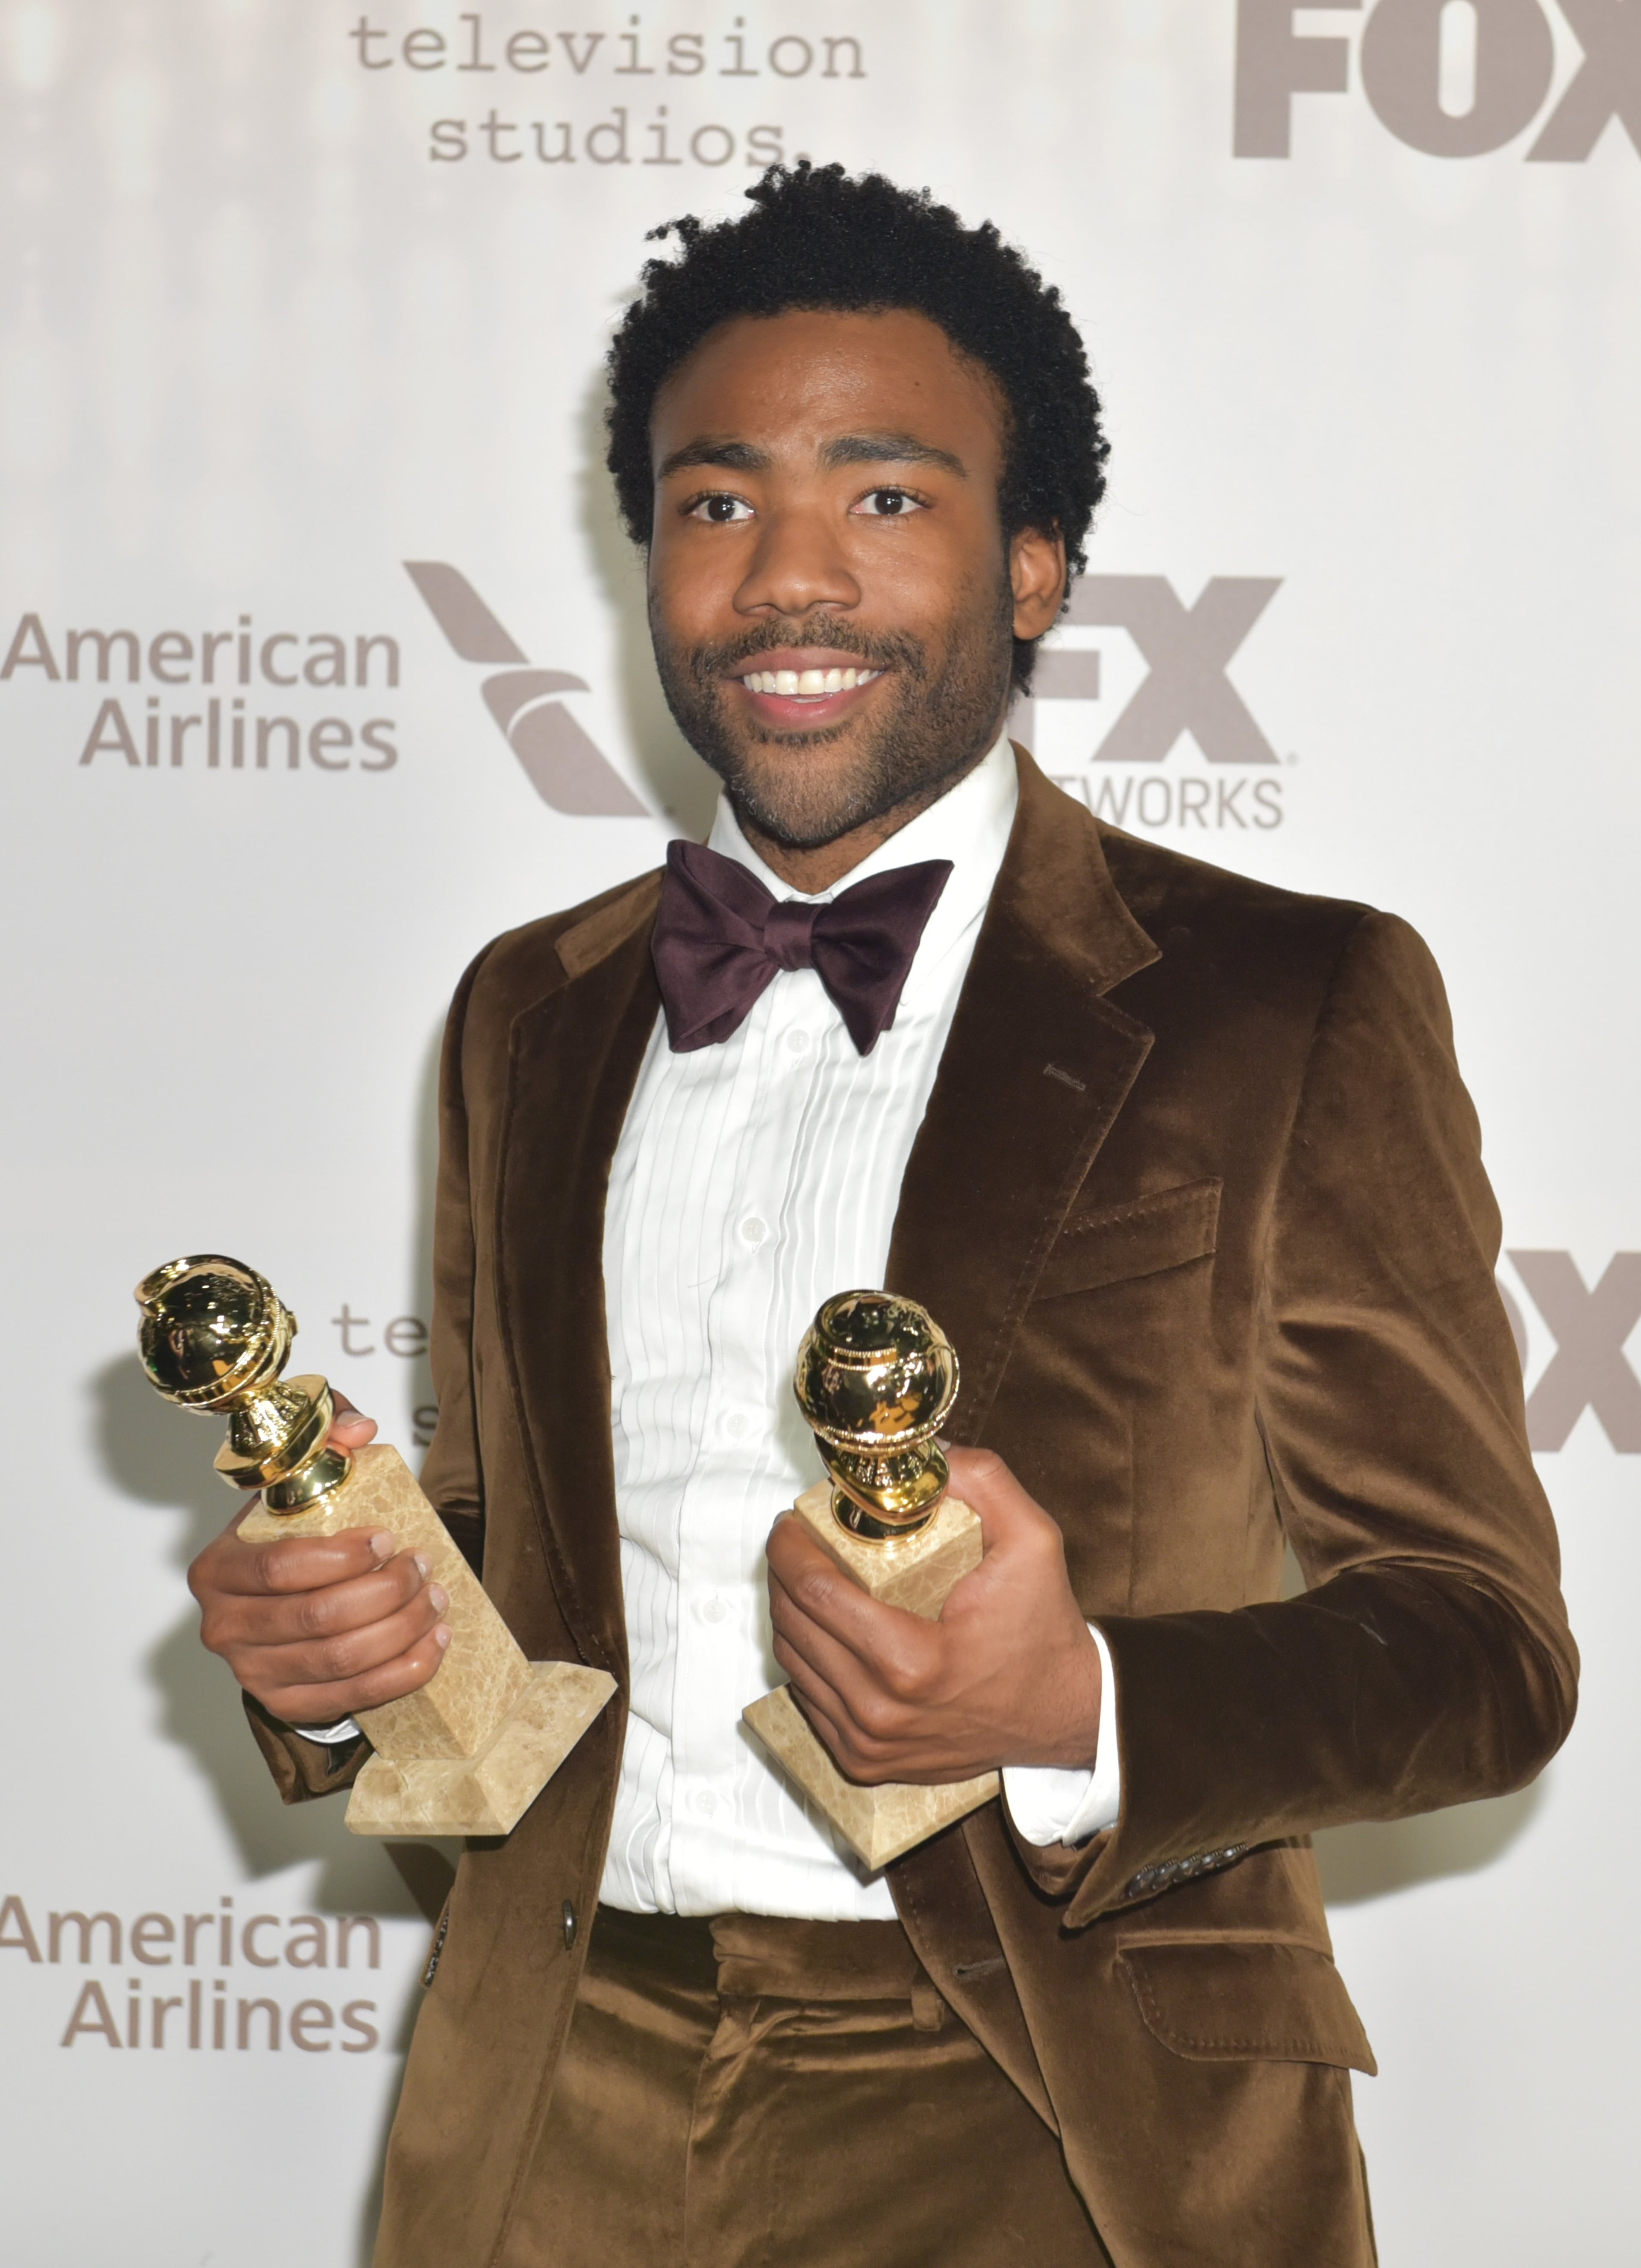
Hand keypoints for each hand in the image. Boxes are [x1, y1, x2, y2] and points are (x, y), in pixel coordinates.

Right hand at [187, 1394, 449, 1727]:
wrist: (277, 1602)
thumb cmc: (289, 1539)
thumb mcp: (297, 1482)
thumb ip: (325, 1440)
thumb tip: (359, 1429)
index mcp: (218, 1569)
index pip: (279, 1568)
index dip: (342, 1557)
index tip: (388, 1539)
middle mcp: (224, 1627)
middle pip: (317, 1617)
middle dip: (385, 1592)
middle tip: (422, 1567)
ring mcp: (252, 1674)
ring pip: (340, 1659)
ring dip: (401, 1629)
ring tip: (435, 1599)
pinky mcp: (286, 1705)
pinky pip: (353, 1697)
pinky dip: (402, 1672)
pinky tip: (432, 1643)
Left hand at [765, 1447, 1101, 1785]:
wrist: (1064, 1714)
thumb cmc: (1044, 1629)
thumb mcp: (1033, 1540)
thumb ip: (984, 1481)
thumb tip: (925, 1453)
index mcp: (911, 1662)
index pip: (815, 1594)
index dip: (789, 1548)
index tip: (790, 1521)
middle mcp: (880, 1712)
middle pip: (794, 1627)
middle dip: (784, 1574)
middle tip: (797, 1540)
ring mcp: (868, 1745)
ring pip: (793, 1665)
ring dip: (789, 1614)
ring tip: (807, 1576)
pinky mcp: (867, 1763)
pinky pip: (809, 1701)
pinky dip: (807, 1659)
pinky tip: (825, 1627)